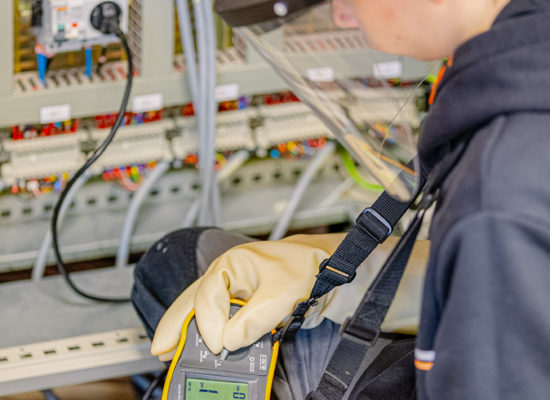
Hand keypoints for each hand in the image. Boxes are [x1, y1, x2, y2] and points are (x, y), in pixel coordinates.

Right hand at [151, 234, 428, 358]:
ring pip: (200, 309)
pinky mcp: (244, 304)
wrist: (329, 267)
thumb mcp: (282, 293)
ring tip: (171, 351)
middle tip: (160, 348)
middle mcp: (228, 277)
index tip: (217, 345)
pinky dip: (206, 331)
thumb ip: (254, 318)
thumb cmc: (307, 266)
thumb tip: (229, 340)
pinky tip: (201, 345)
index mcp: (232, 264)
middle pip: (191, 300)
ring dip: (187, 329)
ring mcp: (234, 291)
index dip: (208, 324)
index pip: (208, 296)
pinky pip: (217, 318)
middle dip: (174, 324)